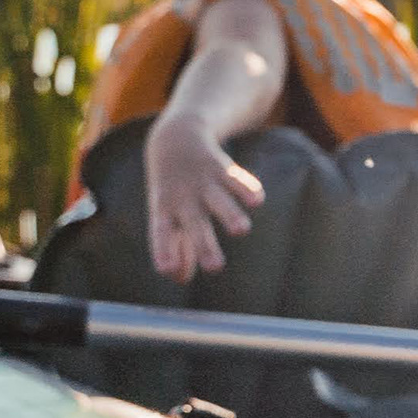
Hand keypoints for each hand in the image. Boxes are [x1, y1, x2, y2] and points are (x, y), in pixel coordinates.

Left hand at [145, 115, 261, 281]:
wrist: (175, 139)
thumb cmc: (171, 190)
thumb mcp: (166, 215)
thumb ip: (174, 247)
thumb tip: (180, 278)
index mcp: (164, 211)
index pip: (161, 233)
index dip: (164, 250)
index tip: (167, 269)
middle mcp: (183, 197)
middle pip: (194, 223)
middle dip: (204, 244)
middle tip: (216, 267)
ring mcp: (202, 182)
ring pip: (218, 200)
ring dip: (229, 214)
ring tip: (241, 230)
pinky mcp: (222, 167)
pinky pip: (236, 178)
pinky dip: (247, 187)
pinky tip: (257, 200)